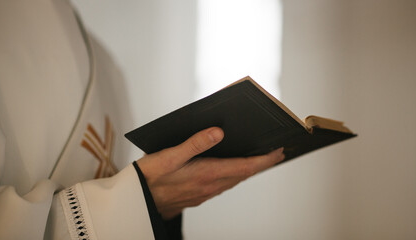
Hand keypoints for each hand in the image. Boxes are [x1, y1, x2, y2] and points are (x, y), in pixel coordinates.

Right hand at [136, 127, 284, 219]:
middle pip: (243, 175)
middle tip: (276, 153)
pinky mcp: (198, 195)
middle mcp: (209, 186)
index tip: (278, 152)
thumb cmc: (150, 177)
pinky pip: (223, 185)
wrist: (137, 201)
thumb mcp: (170, 156)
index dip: (264, 160)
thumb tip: (219, 132)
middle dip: (261, 164)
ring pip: (234, 181)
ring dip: (249, 170)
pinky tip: (232, 170)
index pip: (244, 167)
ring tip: (259, 160)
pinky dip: (234, 176)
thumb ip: (195, 143)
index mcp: (206, 174)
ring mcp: (204, 193)